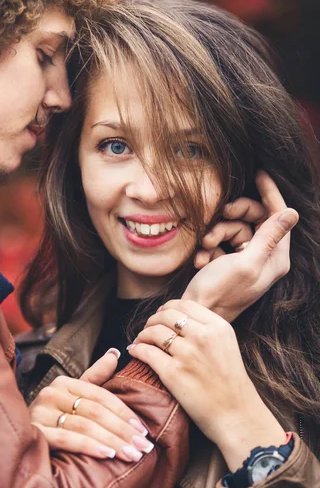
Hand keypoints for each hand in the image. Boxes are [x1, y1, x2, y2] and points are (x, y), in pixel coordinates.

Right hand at [30, 350, 152, 462]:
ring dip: (112, 441)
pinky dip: (90, 447)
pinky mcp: (35, 432)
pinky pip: (67, 439)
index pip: (102, 396)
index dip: (125, 413)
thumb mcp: (76, 397)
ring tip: (131, 455)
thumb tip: (115, 352)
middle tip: (143, 447)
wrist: (20, 444)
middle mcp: (51, 393)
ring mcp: (41, 412)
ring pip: (85, 425)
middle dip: (123, 430)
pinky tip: (108, 455)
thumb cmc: (56, 422)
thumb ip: (96, 377)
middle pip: (96, 411)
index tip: (144, 431)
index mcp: (64, 383)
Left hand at [129, 300, 284, 470]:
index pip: (184, 304)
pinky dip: (136, 349)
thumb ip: (207, 330)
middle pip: (167, 315)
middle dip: (152, 319)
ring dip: (142, 334)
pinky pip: (146, 352)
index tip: (160, 315)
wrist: (236, 415)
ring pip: (153, 332)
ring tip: (140, 340)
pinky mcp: (173, 373)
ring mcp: (187, 354)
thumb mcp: (226, 346)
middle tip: (147, 328)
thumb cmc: (231, 384)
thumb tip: (180, 320)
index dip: (167, 308)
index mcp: (218, 327)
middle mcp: (203, 336)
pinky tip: (135, 351)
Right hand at [188, 172, 298, 321]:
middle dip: (233, 217)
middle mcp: (264, 258)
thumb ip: (269, 237)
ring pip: (233, 230)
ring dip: (215, 234)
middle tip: (219, 215)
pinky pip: (221, 243)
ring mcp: (246, 261)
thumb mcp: (246, 262)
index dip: (269, 193)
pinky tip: (201, 259)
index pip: (278, 216)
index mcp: (275, 259)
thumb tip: (292, 213)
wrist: (196, 314)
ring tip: (205, 248)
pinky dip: (209, 248)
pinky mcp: (229, 263)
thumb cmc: (220, 292)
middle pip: (254, 220)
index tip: (259, 173)